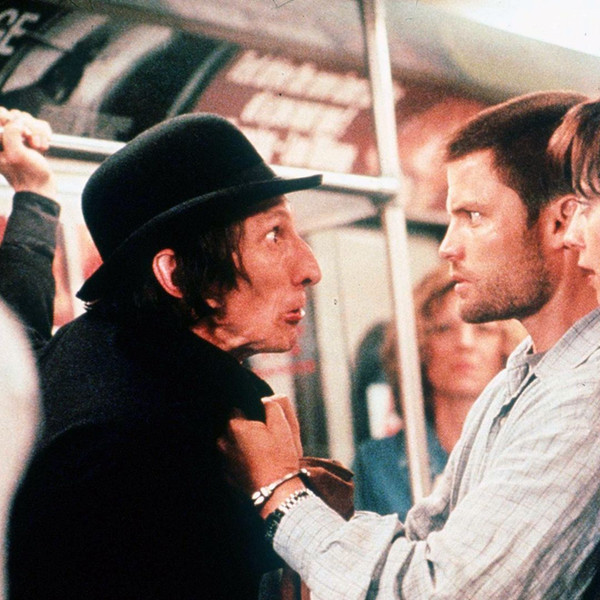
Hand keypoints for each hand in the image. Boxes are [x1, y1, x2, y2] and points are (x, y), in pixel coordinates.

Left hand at [0, 108, 56, 197]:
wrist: (41, 187)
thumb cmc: (28, 175)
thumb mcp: (16, 155)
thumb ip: (11, 134)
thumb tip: (18, 121)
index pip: (0, 114)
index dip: (7, 117)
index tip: (21, 131)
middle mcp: (2, 138)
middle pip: (14, 115)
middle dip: (27, 127)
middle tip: (31, 141)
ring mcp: (16, 138)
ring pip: (27, 119)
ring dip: (38, 133)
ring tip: (39, 147)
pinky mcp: (28, 140)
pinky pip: (37, 125)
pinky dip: (43, 134)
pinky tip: (44, 146)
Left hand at [219, 395, 303, 512]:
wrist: (277, 491)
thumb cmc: (280, 457)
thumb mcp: (283, 426)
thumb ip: (273, 405)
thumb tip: (266, 399)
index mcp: (235, 427)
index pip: (237, 409)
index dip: (251, 413)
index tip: (261, 421)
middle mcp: (224, 442)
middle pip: (233, 427)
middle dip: (246, 428)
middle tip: (263, 437)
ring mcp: (224, 460)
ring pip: (231, 444)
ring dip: (242, 444)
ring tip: (260, 452)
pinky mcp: (227, 475)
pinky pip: (233, 460)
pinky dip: (241, 460)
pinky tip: (256, 464)